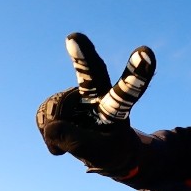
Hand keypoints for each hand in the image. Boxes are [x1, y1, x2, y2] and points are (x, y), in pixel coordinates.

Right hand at [36, 33, 155, 176]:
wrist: (105, 151)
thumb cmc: (111, 150)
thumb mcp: (101, 153)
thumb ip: (76, 142)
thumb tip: (50, 126)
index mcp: (116, 107)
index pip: (126, 92)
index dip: (136, 75)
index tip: (146, 52)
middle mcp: (96, 94)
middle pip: (91, 73)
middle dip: (83, 56)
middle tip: (74, 37)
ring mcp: (75, 96)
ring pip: (56, 110)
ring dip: (57, 131)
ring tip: (73, 142)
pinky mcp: (59, 101)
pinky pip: (43, 117)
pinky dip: (49, 135)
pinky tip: (62, 136)